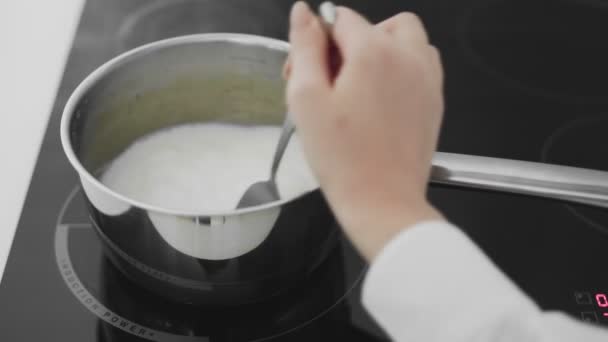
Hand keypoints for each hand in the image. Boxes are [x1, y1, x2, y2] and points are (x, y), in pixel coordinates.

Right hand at [286, 2, 444, 260]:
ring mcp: (427, 78)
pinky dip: (400, 68)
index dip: (316, 43)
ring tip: (357, 86)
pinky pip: (420, 64)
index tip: (305, 73)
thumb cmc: (343, 159)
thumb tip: (304, 12)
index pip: (340, 19)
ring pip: (405, 39)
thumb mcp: (307, 99)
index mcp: (374, 53)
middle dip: (349, 43)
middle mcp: (408, 57)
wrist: (382, 203)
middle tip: (330, 79)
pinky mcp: (435, 100)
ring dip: (379, 50)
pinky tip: (379, 99)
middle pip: (376, 25)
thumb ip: (304, 47)